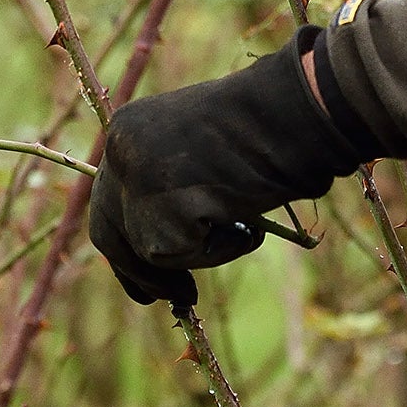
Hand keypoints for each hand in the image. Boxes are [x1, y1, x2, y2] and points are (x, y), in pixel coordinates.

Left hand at [89, 28, 372, 306]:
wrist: (297, 111)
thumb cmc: (271, 124)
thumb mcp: (205, 151)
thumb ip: (175, 183)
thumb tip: (169, 239)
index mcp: (129, 130)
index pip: (110, 200)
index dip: (127, 245)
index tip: (151, 279)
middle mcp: (121, 152)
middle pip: (111, 233)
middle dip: (143, 273)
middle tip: (182, 296)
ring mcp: (136, 180)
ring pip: (150, 250)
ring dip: (201, 251)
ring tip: (246, 221)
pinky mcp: (160, 208)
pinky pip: (182, 256)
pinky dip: (220, 250)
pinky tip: (248, 219)